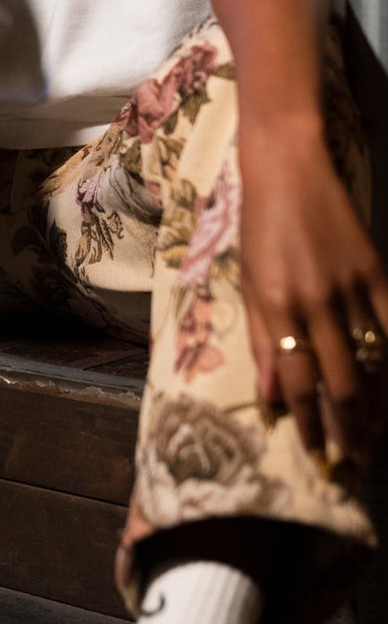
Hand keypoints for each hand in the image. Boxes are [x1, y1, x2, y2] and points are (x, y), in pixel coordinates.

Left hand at [239, 130, 387, 458]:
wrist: (288, 168)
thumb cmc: (258, 227)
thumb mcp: (248, 283)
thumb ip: (261, 343)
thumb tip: (271, 400)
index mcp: (275, 306)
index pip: (296, 381)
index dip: (308, 423)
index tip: (315, 453)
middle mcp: (314, 301)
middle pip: (339, 380)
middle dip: (347, 426)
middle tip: (352, 456)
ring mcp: (349, 285)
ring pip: (371, 359)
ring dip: (374, 402)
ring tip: (374, 433)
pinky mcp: (376, 270)